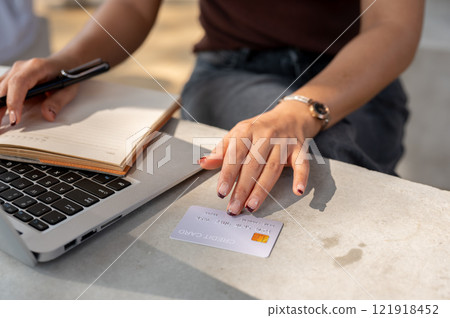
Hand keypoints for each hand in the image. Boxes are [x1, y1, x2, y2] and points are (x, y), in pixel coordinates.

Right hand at [0, 57, 78, 124]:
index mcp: (36, 67)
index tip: (14, 119)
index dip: (14, 101)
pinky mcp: (11, 77)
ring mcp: (14, 71)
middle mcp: (21, 67)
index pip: (19, 83)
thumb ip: (58, 102)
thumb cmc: (67, 76)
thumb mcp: (68, 90)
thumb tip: (48, 116)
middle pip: (4, 87)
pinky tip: (0, 115)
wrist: (64, 63)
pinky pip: (0, 89)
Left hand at [199, 101, 321, 214]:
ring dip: (262, 189)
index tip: (221, 192)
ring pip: (272, 168)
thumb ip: (221, 151)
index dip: (227, 174)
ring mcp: (284, 142)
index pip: (235, 155)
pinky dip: (301, 177)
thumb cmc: (259, 129)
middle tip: (234, 207)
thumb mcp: (236, 134)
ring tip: (251, 206)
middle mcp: (265, 135)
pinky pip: (302, 164)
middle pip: (253, 164)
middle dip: (242, 188)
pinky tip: (297, 190)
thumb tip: (203, 163)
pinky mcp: (299, 149)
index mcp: (246, 131)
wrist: (289, 116)